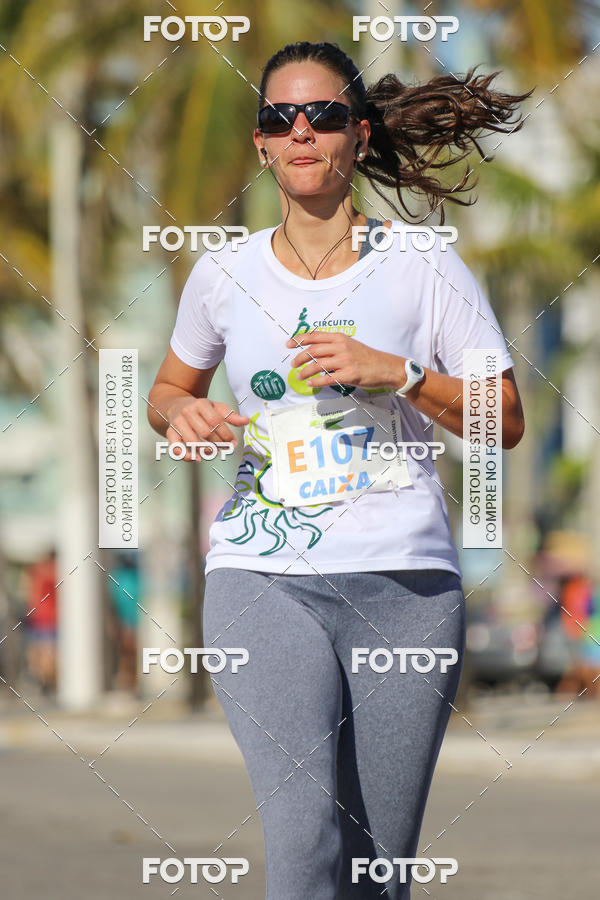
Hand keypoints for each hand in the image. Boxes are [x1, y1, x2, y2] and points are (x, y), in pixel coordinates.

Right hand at [165, 396, 249, 461]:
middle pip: (205, 432)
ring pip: (192, 441)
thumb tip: (246, 421)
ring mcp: (178, 422)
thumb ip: (231, 415)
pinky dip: (186, 455)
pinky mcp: (170, 432)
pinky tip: (197, 459)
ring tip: (213, 453)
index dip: (226, 434)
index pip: (216, 421)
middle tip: (226, 449)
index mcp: (201, 404)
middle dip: (218, 443)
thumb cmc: (201, 409)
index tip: (233, 443)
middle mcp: (188, 412)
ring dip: (205, 450)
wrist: (176, 404)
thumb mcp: (216, 407)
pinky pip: (176, 446)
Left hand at [285, 331, 402, 390]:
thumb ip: (333, 346)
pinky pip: (327, 378)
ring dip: (305, 371)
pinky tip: (310, 384)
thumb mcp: (350, 345)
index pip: (315, 335)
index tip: (289, 344)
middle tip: (293, 364)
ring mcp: (345, 361)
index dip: (300, 339)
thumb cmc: (367, 357)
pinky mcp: (349, 375)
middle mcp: (341, 347)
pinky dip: (316, 382)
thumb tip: (314, 353)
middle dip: (300, 357)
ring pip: (318, 365)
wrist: (386, 367)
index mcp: (340, 337)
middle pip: (313, 350)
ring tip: (299, 376)